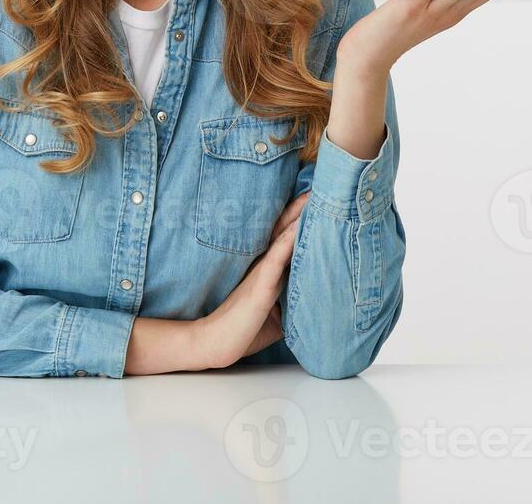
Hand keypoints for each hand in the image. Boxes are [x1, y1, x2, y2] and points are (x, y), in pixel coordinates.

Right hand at [193, 192, 310, 368]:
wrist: (215, 344)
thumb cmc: (243, 331)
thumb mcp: (275, 317)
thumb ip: (290, 305)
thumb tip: (312, 307)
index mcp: (267, 272)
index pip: (286, 241)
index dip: (299, 221)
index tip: (315, 202)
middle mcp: (263, 267)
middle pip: (284, 231)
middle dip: (300, 210)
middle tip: (316, 187)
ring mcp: (260, 275)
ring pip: (281, 240)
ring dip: (296, 219)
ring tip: (311, 197)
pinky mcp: (259, 289)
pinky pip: (275, 262)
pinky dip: (287, 244)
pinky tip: (296, 229)